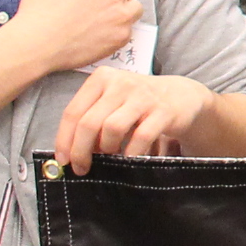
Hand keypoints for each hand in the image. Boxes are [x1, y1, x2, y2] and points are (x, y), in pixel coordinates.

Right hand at [6, 0, 141, 76]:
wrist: (37, 44)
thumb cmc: (40, 8)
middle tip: (94, 3)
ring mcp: (121, 14)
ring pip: (134, 6)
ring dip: (123, 9)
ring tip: (100, 18)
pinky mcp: (122, 36)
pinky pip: (129, 28)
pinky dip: (118, 30)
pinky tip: (99, 32)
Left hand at [52, 70, 211, 172]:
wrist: (181, 95)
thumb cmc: (138, 103)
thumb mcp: (111, 101)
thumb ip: (90, 118)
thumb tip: (69, 151)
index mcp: (102, 78)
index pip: (73, 112)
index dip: (64, 140)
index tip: (63, 160)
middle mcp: (121, 83)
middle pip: (89, 123)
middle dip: (81, 150)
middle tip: (82, 167)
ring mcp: (144, 96)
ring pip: (111, 128)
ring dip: (106, 148)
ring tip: (110, 155)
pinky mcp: (164, 111)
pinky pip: (140, 137)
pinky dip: (131, 152)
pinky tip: (130, 157)